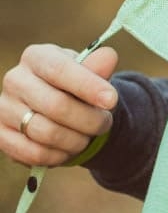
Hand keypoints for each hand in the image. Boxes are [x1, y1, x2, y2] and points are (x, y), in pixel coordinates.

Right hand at [0, 44, 117, 166]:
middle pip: (56, 105)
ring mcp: (4, 108)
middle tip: (106, 124)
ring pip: (45, 132)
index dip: (88, 86)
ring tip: (88, 137)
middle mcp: (15, 79)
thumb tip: (109, 57)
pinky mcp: (0, 135)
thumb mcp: (90, 73)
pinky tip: (70, 149)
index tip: (112, 100)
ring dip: (76, 140)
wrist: (58, 108)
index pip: (60, 70)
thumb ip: (99, 66)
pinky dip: (58, 156)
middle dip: (89, 119)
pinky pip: (34, 153)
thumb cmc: (76, 86)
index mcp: (37, 57)